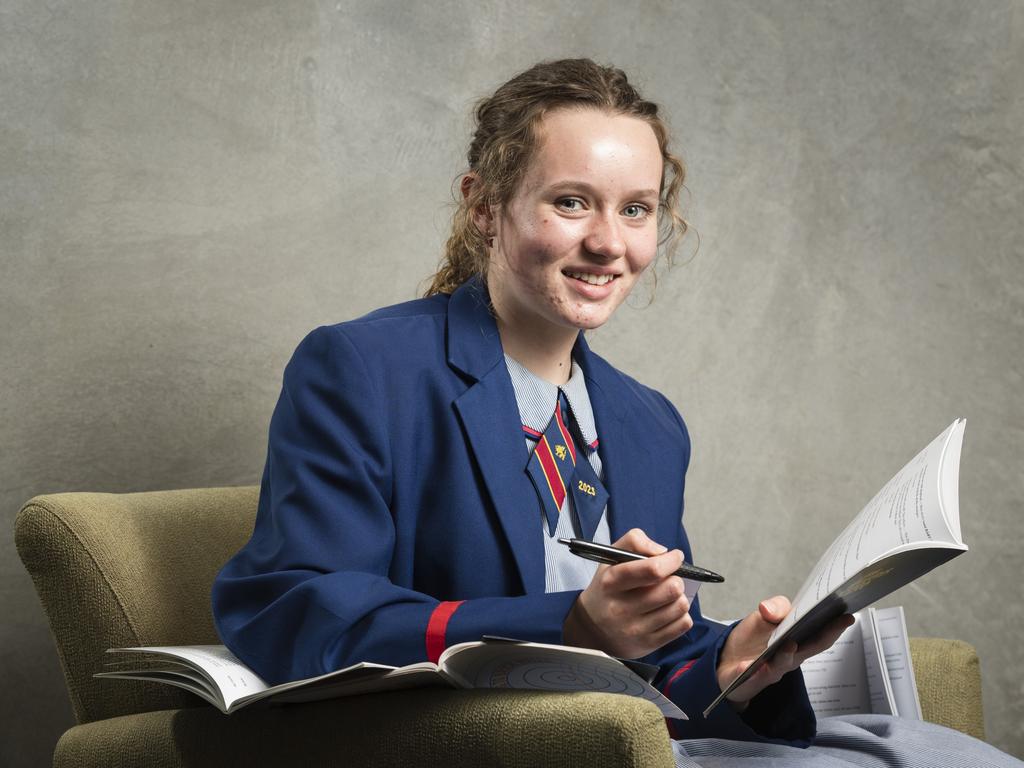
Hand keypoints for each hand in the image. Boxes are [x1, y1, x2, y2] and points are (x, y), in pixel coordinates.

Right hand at [563, 528, 693, 658]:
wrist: (591, 628)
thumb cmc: (607, 588)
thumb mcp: (611, 557)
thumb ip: (635, 542)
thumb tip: (663, 551)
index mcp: (612, 581)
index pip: (652, 570)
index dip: (671, 561)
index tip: (675, 557)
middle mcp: (622, 607)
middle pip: (671, 588)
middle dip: (676, 579)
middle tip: (669, 579)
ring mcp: (635, 629)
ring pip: (679, 606)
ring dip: (680, 597)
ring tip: (668, 595)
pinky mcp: (647, 644)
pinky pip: (682, 625)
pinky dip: (681, 614)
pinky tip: (668, 610)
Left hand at [717, 595, 853, 709]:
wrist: (728, 660)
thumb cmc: (753, 639)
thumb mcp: (764, 616)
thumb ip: (775, 608)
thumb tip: (769, 609)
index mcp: (797, 641)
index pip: (818, 634)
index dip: (834, 626)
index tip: (848, 614)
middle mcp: (790, 658)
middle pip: (810, 648)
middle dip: (825, 636)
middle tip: (838, 623)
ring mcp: (772, 669)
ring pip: (783, 664)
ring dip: (786, 655)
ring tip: (790, 644)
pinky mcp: (751, 678)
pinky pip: (755, 677)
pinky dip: (756, 673)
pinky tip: (753, 667)